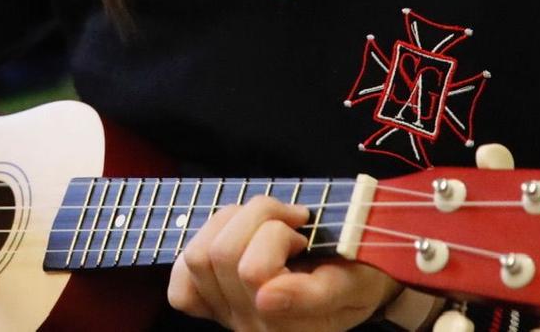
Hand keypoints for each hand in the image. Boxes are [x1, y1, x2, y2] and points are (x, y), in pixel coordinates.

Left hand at [168, 195, 401, 330]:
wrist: (355, 286)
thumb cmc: (359, 279)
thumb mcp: (355, 285)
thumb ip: (315, 294)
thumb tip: (266, 297)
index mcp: (292, 325)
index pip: (253, 272)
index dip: (276, 235)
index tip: (304, 231)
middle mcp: (254, 328)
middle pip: (222, 256)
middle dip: (257, 218)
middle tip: (290, 219)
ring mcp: (228, 319)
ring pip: (200, 256)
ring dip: (232, 222)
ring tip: (265, 224)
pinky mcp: (210, 306)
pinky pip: (180, 282)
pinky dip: (198, 251)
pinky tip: (234, 241)